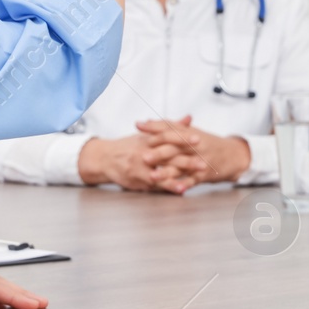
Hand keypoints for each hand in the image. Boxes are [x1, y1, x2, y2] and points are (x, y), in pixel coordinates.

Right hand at [78, 128, 192, 193]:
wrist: (104, 159)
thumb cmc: (128, 146)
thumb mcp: (146, 134)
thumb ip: (170, 127)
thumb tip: (189, 118)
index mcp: (148, 139)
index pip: (166, 136)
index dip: (182, 138)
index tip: (198, 138)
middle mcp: (144, 152)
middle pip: (168, 155)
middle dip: (187, 159)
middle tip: (204, 161)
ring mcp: (141, 167)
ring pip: (164, 171)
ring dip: (181, 174)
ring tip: (197, 177)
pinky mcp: (139, 180)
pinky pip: (157, 184)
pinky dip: (170, 186)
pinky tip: (182, 189)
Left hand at [133, 116, 251, 193]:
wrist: (233, 155)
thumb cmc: (207, 143)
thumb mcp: (190, 132)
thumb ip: (168, 127)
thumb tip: (146, 122)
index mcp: (188, 132)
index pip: (169, 127)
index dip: (154, 127)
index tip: (138, 126)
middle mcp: (194, 145)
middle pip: (174, 147)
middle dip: (158, 153)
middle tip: (143, 157)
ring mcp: (199, 160)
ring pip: (180, 166)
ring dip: (166, 172)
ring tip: (152, 177)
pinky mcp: (205, 174)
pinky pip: (192, 180)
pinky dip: (184, 185)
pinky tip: (175, 189)